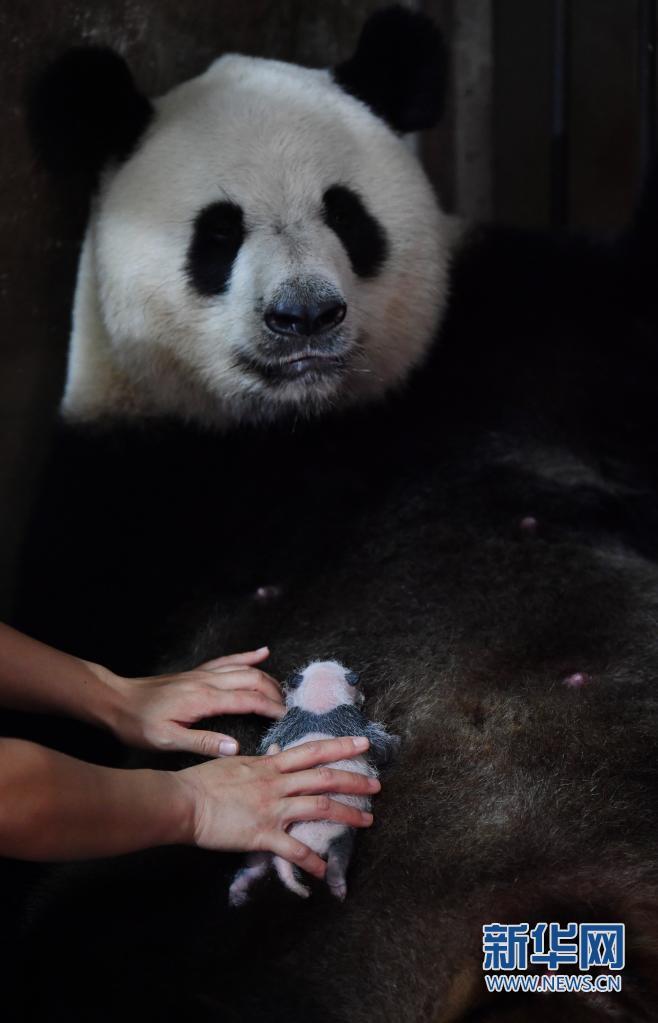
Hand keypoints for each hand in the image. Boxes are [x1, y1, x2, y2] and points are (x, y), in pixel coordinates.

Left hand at [107, 647, 283, 756]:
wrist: (116, 700)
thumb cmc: (139, 724)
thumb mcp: (167, 740)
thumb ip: (203, 743)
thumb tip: (236, 748)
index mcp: (204, 699)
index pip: (248, 699)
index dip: (270, 708)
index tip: (286, 718)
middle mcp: (207, 681)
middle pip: (252, 679)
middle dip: (274, 692)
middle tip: (288, 709)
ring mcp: (203, 673)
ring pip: (244, 668)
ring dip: (267, 677)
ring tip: (283, 691)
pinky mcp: (197, 672)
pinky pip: (228, 660)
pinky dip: (248, 656)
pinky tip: (262, 653)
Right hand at [173, 736, 378, 878]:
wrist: (184, 801)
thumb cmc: (203, 782)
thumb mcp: (236, 763)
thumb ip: (260, 762)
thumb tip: (275, 752)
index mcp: (270, 765)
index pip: (312, 750)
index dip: (340, 745)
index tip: (362, 742)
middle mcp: (277, 784)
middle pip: (324, 777)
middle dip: (354, 780)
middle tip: (377, 784)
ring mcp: (272, 808)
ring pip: (319, 807)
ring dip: (347, 814)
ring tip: (367, 821)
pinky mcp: (262, 834)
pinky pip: (294, 849)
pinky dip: (312, 861)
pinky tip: (324, 871)